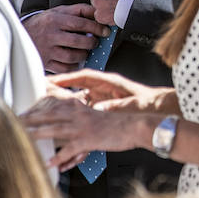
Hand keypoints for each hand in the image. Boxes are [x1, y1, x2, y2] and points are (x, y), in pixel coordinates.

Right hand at [22, 4, 106, 72]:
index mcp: (55, 20)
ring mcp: (48, 50)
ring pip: (73, 56)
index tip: (105, 31)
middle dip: (92, 43)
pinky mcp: (46, 62)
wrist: (20, 34)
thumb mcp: (59, 11)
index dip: (97, 28)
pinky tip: (75, 60)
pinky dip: (74, 65)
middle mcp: (51, 35)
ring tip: (85, 50)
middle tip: (95, 42)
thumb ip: (78, 10)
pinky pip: (65, 68)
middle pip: (79, 41)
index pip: (81, 24)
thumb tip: (98, 13)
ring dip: (84, 54)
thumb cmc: (45, 22)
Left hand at [22, 95, 143, 170]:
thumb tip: (63, 122)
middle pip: (47, 116)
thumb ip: (77, 117)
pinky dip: (59, 158)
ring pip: (54, 130)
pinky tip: (49, 164)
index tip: (21, 111)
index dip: (35, 109)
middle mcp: (77, 115)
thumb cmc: (114, 124)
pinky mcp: (88, 140)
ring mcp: (82, 127)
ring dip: (36, 134)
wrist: (133, 126)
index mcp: (78, 107)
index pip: (51, 106)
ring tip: (22, 138)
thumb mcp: (93, 115)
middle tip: (12, 121)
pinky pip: (69, 150)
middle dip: (29, 119)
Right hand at [48, 69, 170, 112]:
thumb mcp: (131, 104)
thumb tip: (99, 110)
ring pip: (76, 100)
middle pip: (75, 87)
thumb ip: (114, 106)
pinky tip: (62, 120)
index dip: (66, 78)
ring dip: (62, 104)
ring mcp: (101, 98)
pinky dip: (74, 114)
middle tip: (39, 92)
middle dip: (58, 90)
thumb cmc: (149, 103)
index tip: (50, 80)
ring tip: (44, 108)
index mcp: (110, 82)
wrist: (159, 109)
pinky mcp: (102, 108)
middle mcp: (102, 88)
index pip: (83, 77)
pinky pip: (84, 110)